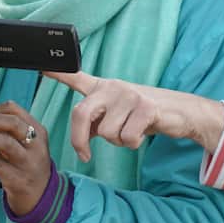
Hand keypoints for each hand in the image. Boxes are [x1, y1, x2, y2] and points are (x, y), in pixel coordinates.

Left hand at [0, 102, 50, 215]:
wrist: (40, 196)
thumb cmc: (29, 165)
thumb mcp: (26, 143)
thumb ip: (9, 131)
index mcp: (38, 131)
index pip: (14, 110)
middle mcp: (35, 145)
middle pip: (11, 123)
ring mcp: (27, 163)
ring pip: (4, 142)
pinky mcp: (17, 179)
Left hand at [44, 70, 223, 160]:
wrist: (181, 112)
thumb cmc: (144, 114)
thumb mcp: (117, 115)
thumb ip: (97, 123)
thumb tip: (81, 140)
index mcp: (103, 88)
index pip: (76, 77)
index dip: (58, 73)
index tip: (42, 67)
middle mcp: (113, 87)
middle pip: (80, 114)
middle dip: (79, 141)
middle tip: (85, 155)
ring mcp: (129, 95)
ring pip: (106, 133)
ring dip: (118, 142)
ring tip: (131, 132)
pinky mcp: (145, 107)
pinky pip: (127, 138)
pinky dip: (133, 143)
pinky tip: (142, 133)